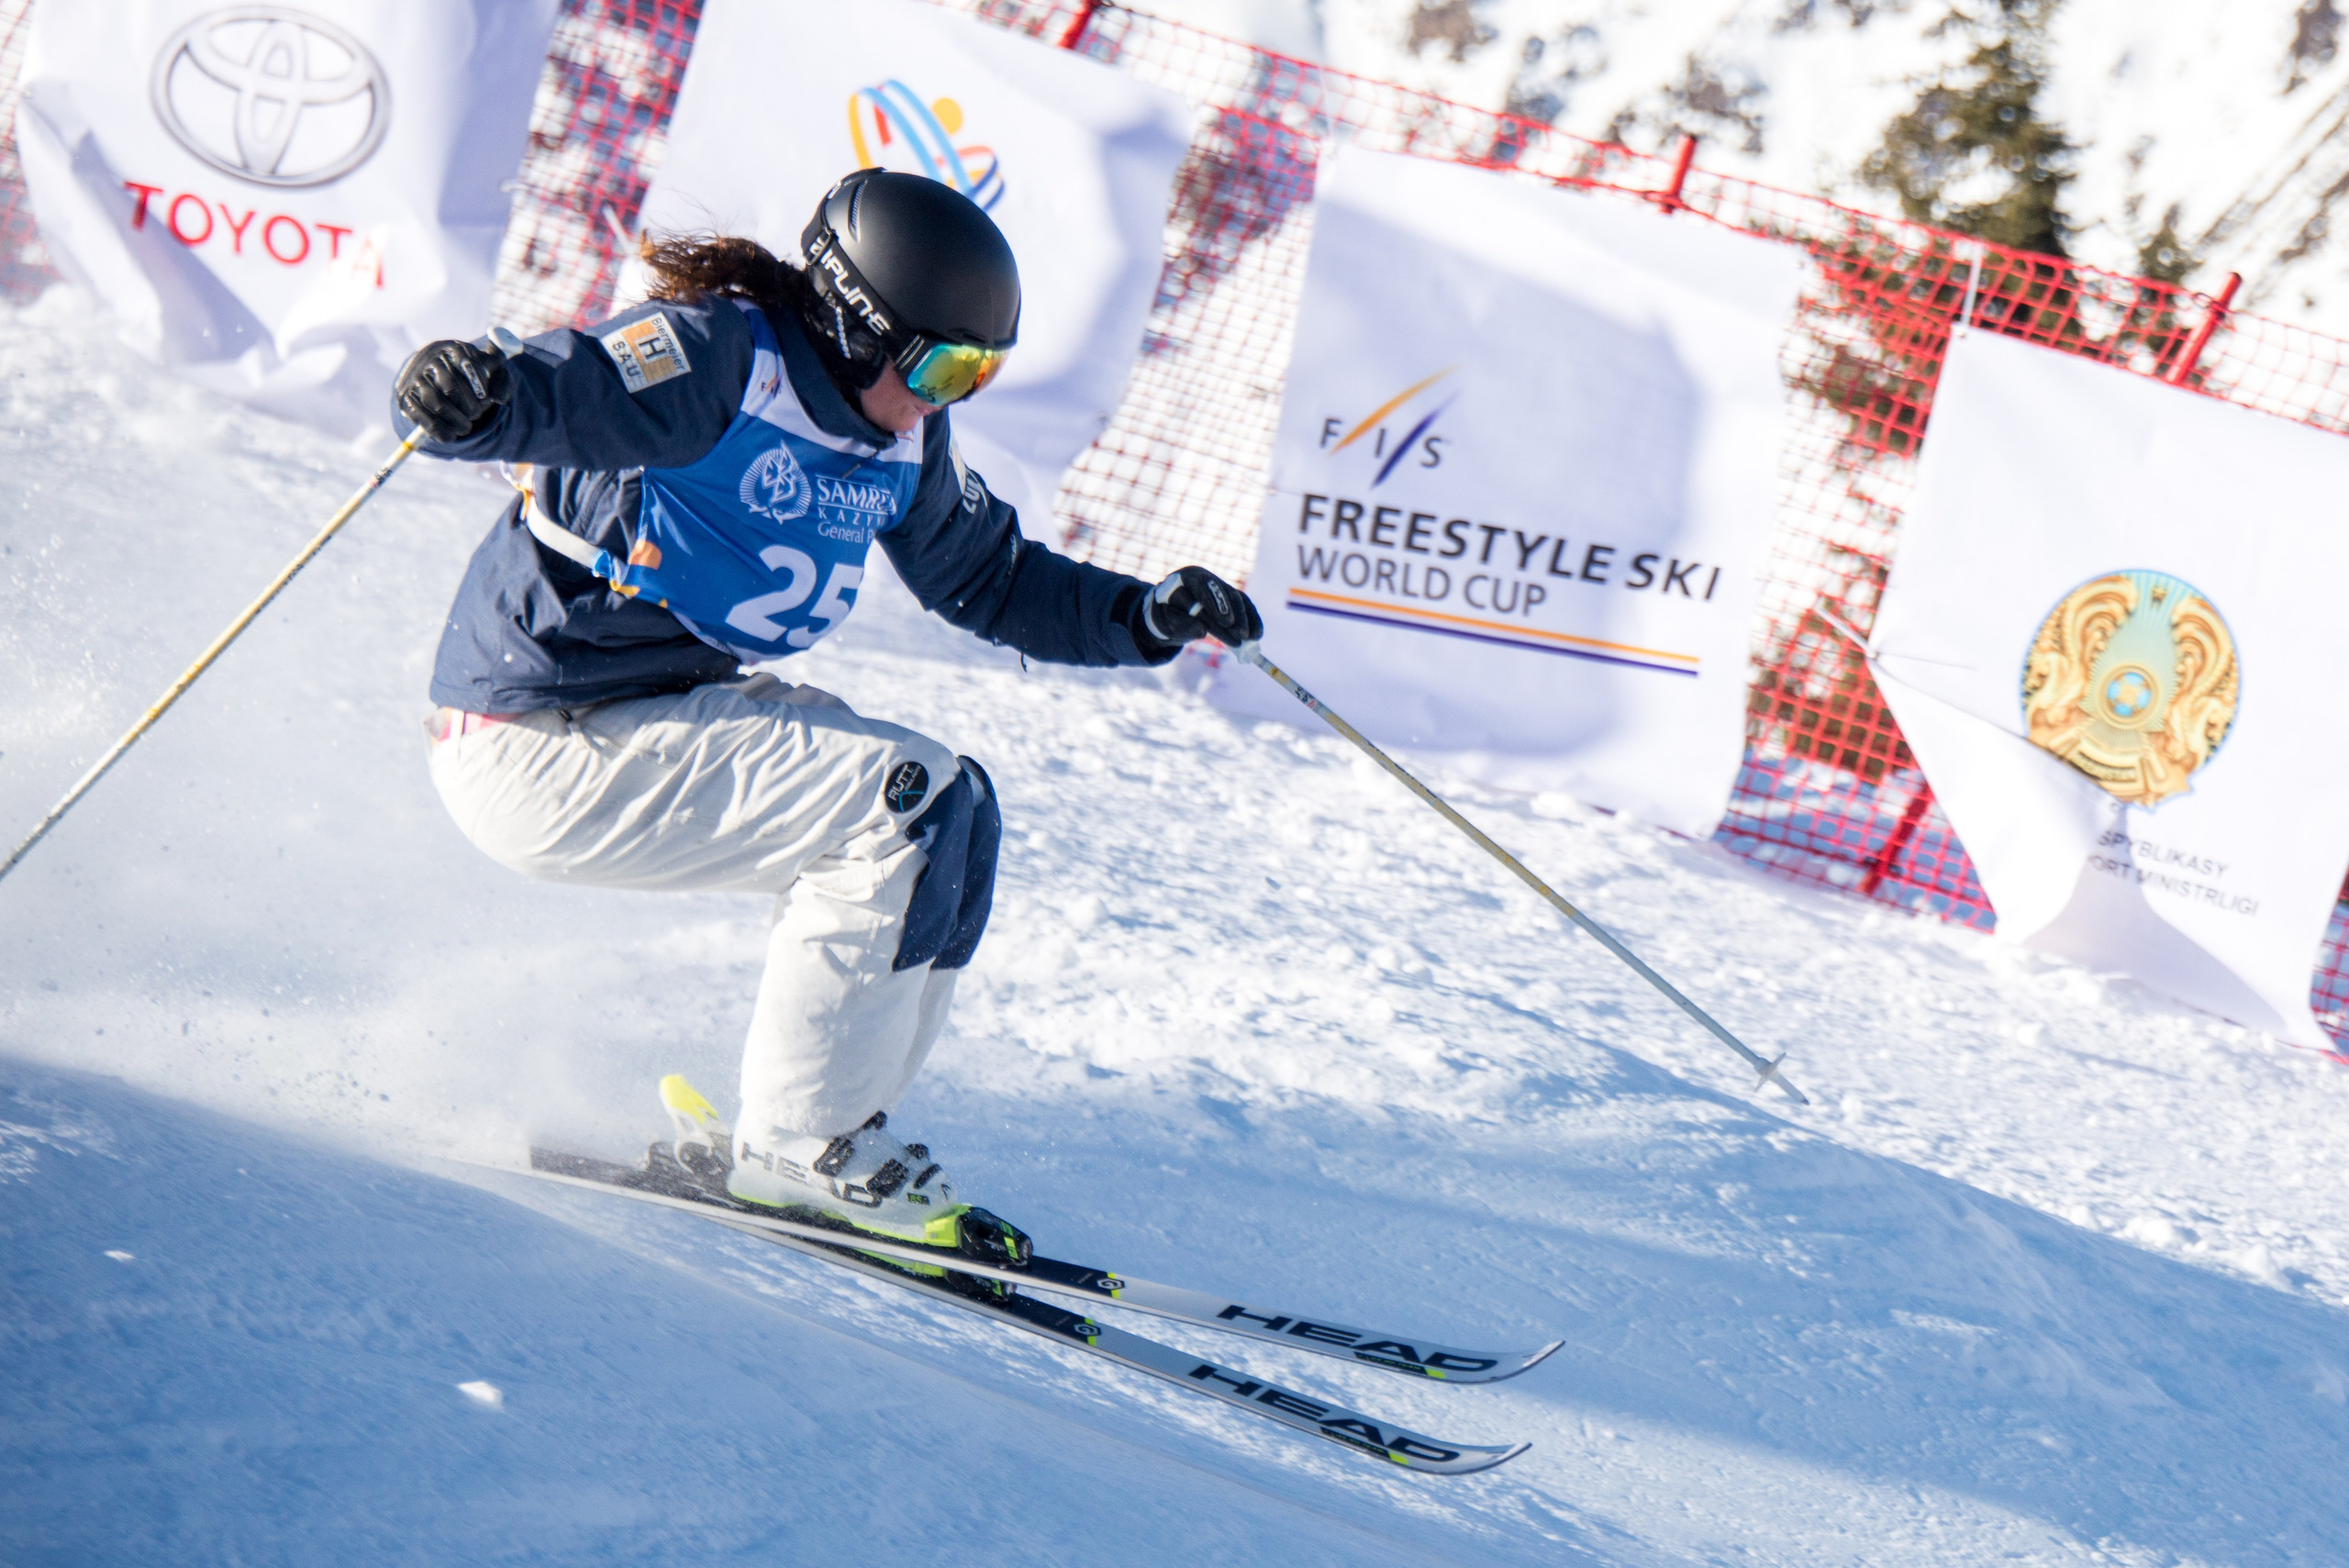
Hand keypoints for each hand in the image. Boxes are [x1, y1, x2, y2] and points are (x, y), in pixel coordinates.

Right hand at [396, 339, 511, 441]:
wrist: (433, 372)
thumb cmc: (468, 374)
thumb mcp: (488, 371)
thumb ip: (501, 381)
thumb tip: (498, 399)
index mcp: (454, 349)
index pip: (467, 364)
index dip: (479, 385)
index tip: (487, 399)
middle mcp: (431, 360)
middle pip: (450, 385)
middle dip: (468, 405)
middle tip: (477, 415)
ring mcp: (416, 378)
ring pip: (434, 401)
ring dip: (454, 419)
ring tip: (466, 428)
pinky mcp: (406, 396)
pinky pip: (420, 415)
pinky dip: (437, 429)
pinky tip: (450, 437)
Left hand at [1141, 565, 1262, 648]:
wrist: (1168, 610)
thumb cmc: (1166, 616)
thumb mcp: (1167, 623)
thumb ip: (1181, 626)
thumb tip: (1202, 631)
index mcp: (1184, 579)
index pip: (1203, 587)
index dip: (1217, 604)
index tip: (1226, 623)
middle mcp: (1203, 577)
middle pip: (1224, 592)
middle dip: (1235, 614)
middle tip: (1241, 634)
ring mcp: (1217, 584)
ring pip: (1236, 598)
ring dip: (1245, 619)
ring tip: (1251, 638)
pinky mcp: (1228, 594)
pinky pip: (1244, 604)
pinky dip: (1251, 619)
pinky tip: (1257, 633)